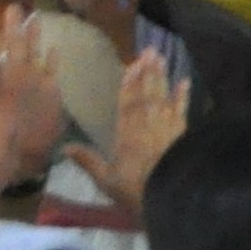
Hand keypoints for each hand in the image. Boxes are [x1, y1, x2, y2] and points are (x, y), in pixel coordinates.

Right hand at [65, 48, 189, 212]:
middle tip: (151, 50)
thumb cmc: (138, 193)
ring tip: (162, 58)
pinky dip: (184, 97)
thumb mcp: (107, 181)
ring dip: (163, 77)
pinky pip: (183, 111)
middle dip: (148, 72)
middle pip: (147, 95)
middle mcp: (148, 126)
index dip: (129, 83)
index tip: (131, 64)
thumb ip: (88, 161)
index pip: (127, 103)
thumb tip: (65, 147)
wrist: (176, 199)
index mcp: (127, 135)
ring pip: (164, 98)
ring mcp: (169, 129)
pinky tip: (186, 82)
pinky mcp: (184, 136)